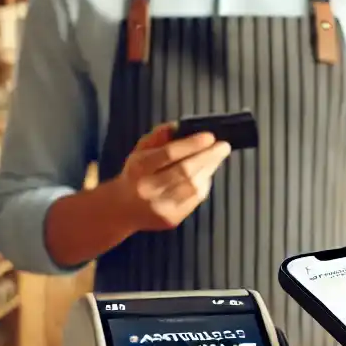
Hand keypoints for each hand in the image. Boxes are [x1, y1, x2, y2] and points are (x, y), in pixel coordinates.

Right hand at [110, 123, 231, 232]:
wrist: (122, 209)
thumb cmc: (136, 174)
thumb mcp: (140, 150)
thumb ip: (158, 136)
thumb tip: (180, 126)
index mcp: (139, 168)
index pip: (168, 154)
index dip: (191, 145)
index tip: (210, 136)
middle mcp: (148, 189)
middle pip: (185, 172)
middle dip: (208, 157)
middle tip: (223, 146)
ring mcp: (160, 207)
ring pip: (193, 187)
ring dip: (209, 170)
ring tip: (217, 157)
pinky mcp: (171, 219)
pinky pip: (195, 200)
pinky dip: (204, 185)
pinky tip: (205, 175)